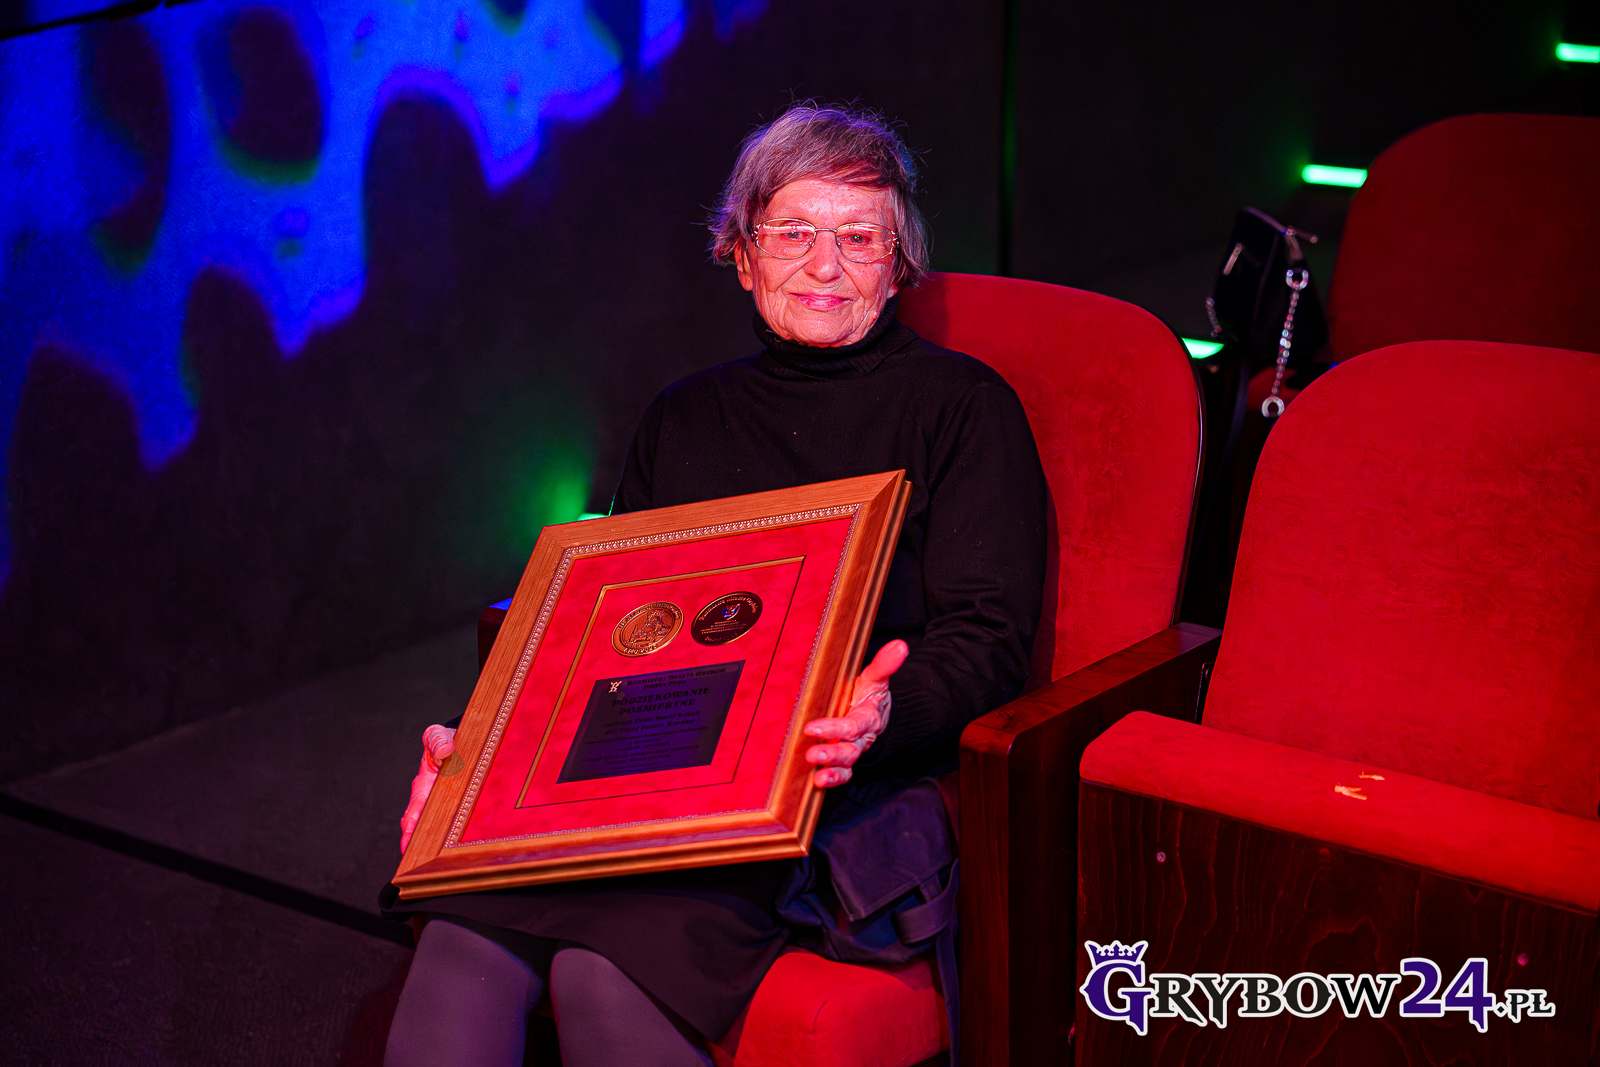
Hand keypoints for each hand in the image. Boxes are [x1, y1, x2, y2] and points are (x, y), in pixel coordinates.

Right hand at [399, 724, 456, 853]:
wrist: (461, 740)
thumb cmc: (446, 740)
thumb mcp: (440, 737)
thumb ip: (437, 741)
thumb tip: (444, 750)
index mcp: (423, 786)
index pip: (413, 815)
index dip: (410, 833)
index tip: (408, 850)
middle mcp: (429, 800)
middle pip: (423, 829)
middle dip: (422, 846)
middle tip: (425, 866)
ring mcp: (443, 805)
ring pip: (439, 828)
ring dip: (439, 844)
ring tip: (446, 863)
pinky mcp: (457, 807)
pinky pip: (455, 823)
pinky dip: (455, 836)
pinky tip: (464, 849)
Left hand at [802, 640, 908, 788]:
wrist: (881, 716)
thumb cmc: (871, 696)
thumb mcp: (876, 679)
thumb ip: (885, 665)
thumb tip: (900, 645)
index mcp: (867, 717)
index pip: (852, 725)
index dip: (833, 729)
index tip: (811, 728)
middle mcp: (861, 738)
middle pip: (850, 750)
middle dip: (832, 754)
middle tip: (812, 754)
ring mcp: (855, 751)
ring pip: (847, 765)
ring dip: (833, 773)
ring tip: (817, 778)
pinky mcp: (847, 761)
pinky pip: (844, 774)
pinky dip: (833, 780)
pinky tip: (817, 783)